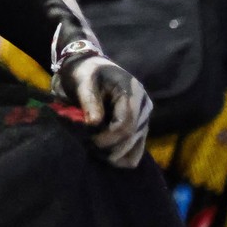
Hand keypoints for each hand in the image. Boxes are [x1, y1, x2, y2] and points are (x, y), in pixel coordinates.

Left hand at [52, 52, 151, 167]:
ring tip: (92, 149)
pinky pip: (136, 152)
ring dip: (112, 154)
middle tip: (87, 147)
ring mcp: (144, 118)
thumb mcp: (83, 81)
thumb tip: (94, 124)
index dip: (108, 137)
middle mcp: (143, 106)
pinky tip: (103, 154)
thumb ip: (89, 101)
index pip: (126, 124)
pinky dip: (120, 157)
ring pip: (134, 148)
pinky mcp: (140, 129)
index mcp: (132, 91)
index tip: (89, 141)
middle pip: (131, 137)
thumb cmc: (84, 73)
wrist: (87, 68)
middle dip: (108, 147)